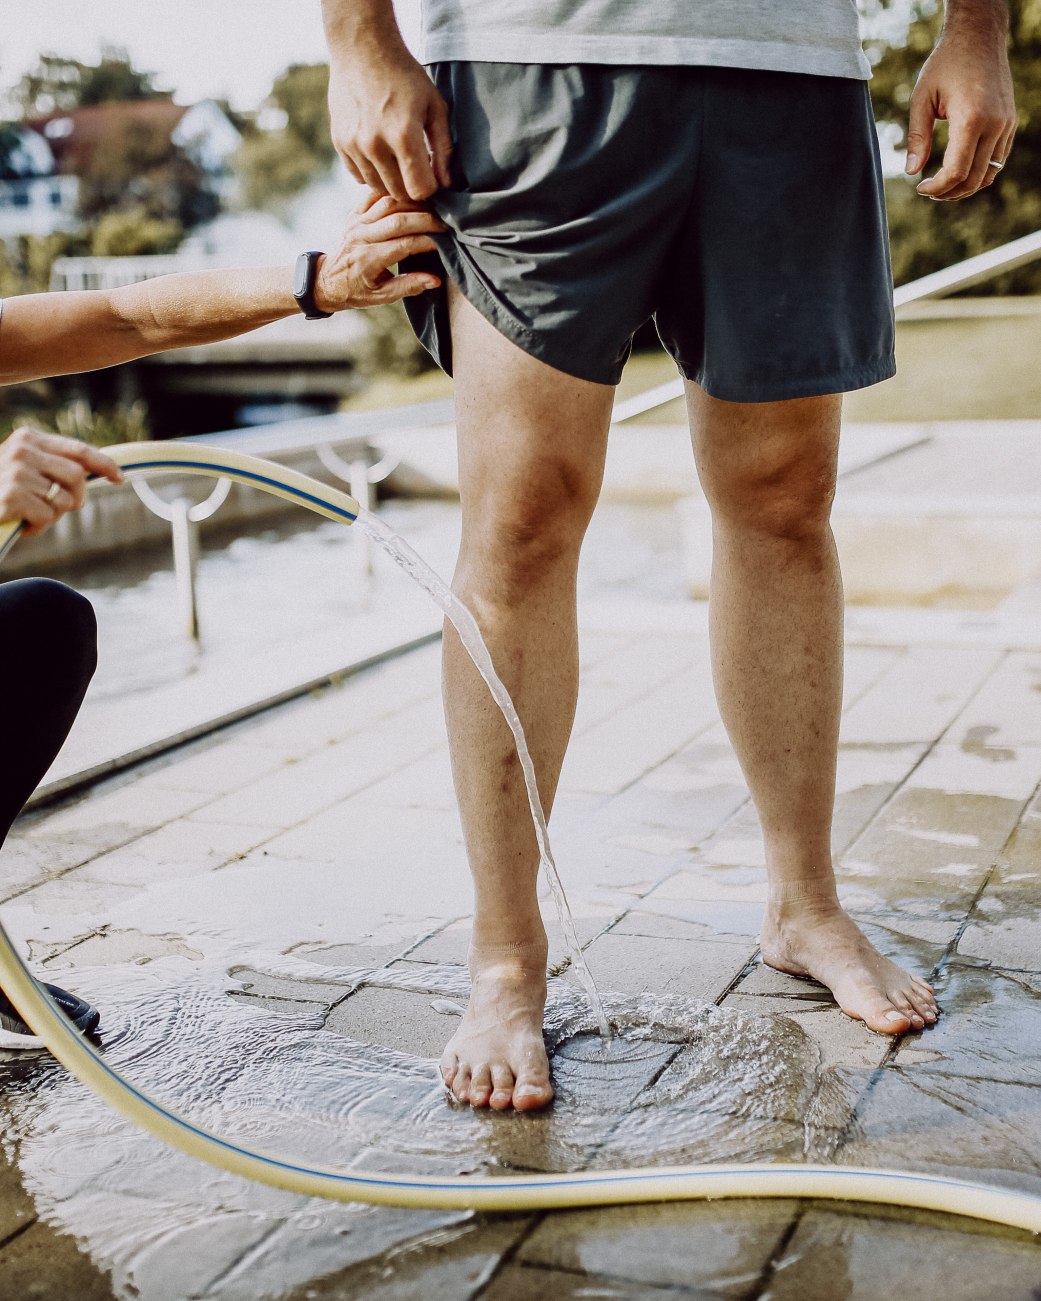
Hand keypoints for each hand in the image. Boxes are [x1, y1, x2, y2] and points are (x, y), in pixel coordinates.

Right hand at [0, 428, 123, 536]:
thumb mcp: (24, 469)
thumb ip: (52, 466)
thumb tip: (96, 473)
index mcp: (28, 438)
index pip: (77, 449)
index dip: (103, 464)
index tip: (119, 477)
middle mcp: (23, 450)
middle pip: (78, 478)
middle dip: (75, 498)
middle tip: (57, 508)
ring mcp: (17, 472)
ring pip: (64, 501)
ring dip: (52, 515)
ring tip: (29, 513)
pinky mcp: (13, 495)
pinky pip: (47, 517)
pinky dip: (38, 527)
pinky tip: (20, 522)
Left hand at [314, 192, 443, 310]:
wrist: (327, 280)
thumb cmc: (358, 292)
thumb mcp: (382, 297)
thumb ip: (408, 286)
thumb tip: (435, 280)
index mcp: (367, 259)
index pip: (403, 245)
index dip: (426, 241)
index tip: (444, 241)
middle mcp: (360, 237)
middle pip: (398, 220)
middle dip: (425, 219)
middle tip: (445, 222)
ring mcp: (356, 222)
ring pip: (388, 202)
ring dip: (413, 202)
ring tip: (433, 207)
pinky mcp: (354, 213)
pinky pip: (375, 194)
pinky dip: (394, 192)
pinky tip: (411, 196)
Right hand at [327, 49, 451, 201]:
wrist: (362, 49)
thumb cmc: (405, 75)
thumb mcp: (434, 106)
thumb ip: (443, 149)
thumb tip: (446, 183)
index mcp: (403, 136)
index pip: (419, 189)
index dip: (430, 185)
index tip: (431, 170)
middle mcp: (375, 145)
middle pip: (399, 192)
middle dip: (411, 184)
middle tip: (416, 162)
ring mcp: (354, 145)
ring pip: (378, 187)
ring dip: (391, 179)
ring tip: (398, 156)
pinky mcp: (340, 143)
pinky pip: (359, 176)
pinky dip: (372, 171)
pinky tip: (380, 151)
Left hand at [905, 31, 1016, 200]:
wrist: (978, 36)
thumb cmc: (946, 64)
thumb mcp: (922, 98)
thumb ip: (917, 137)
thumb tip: (912, 172)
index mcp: (972, 118)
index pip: (957, 171)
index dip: (938, 187)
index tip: (920, 187)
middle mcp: (995, 124)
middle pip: (974, 178)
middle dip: (949, 192)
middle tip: (929, 191)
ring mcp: (1006, 124)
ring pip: (989, 173)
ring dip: (966, 187)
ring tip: (942, 187)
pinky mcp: (1010, 122)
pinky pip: (998, 160)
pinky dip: (980, 173)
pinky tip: (959, 172)